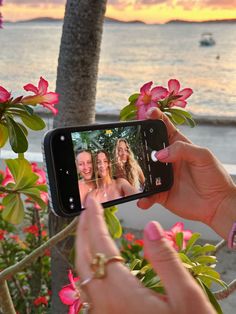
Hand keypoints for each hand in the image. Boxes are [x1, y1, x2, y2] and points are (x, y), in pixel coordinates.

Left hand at [76, 197, 213, 313]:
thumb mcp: (187, 299)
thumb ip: (166, 261)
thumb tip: (151, 227)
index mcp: (123, 294)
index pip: (100, 245)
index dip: (95, 220)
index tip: (92, 201)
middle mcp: (105, 304)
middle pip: (83, 256)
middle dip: (83, 228)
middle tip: (88, 208)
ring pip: (81, 271)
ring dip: (83, 244)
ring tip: (89, 225)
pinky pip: (87, 285)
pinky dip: (88, 261)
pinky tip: (96, 257)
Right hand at [137, 107, 235, 238]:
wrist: (217, 204)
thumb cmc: (215, 177)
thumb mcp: (203, 156)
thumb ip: (182, 150)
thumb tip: (160, 154)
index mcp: (178, 146)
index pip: (164, 128)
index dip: (156, 118)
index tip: (149, 113)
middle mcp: (168, 160)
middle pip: (149, 149)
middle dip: (139, 145)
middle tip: (133, 146)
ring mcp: (162, 177)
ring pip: (144, 172)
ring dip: (137, 174)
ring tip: (133, 177)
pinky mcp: (161, 193)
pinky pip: (148, 194)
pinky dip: (143, 198)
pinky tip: (142, 200)